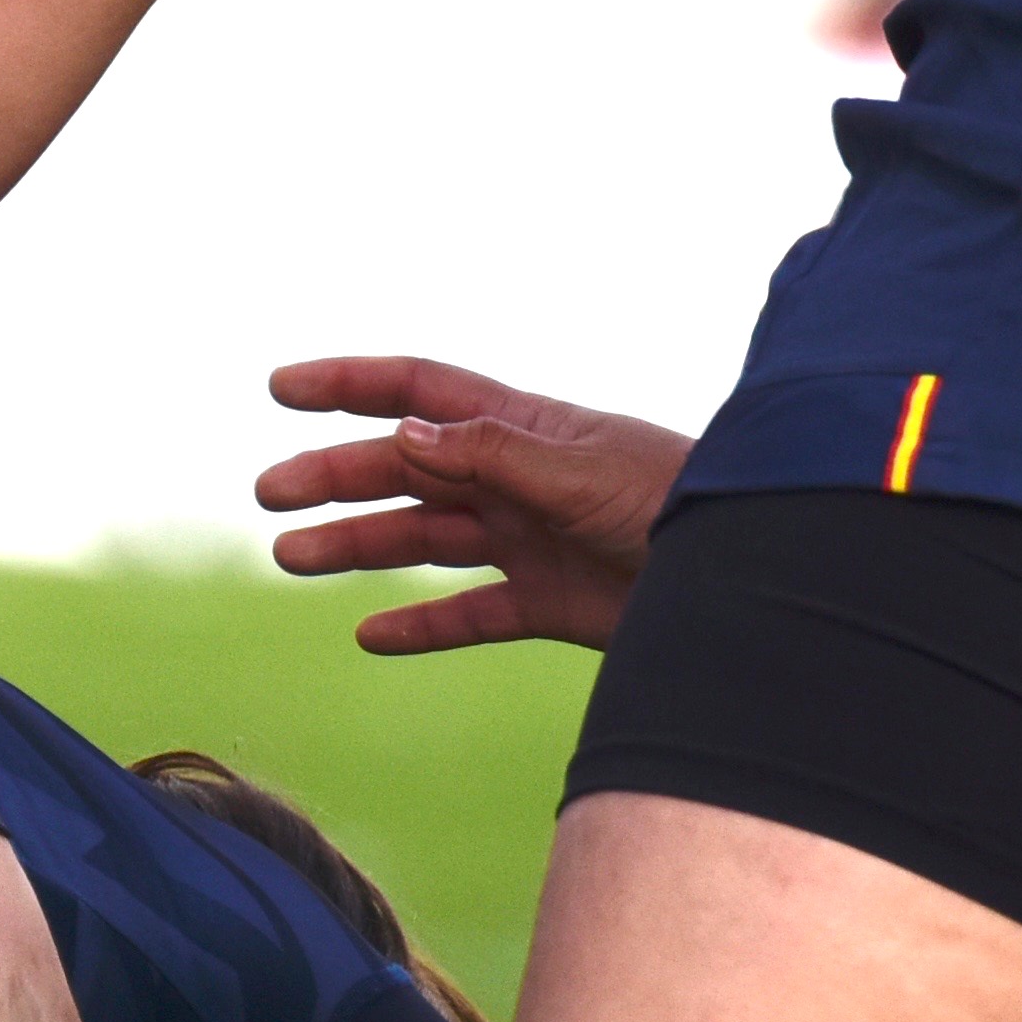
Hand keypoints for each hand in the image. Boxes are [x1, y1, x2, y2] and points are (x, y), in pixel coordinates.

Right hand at [255, 356, 686, 653]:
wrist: (753, 580)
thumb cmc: (682, 502)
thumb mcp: (581, 473)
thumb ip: (492, 456)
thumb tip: (402, 436)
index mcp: (524, 429)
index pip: (420, 394)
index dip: (350, 385)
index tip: (281, 387)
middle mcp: (517, 479)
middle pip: (406, 471)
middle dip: (334, 478)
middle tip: (268, 495)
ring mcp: (530, 541)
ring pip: (424, 541)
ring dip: (357, 545)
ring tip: (291, 558)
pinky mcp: (549, 602)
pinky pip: (469, 614)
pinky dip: (421, 625)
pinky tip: (371, 635)